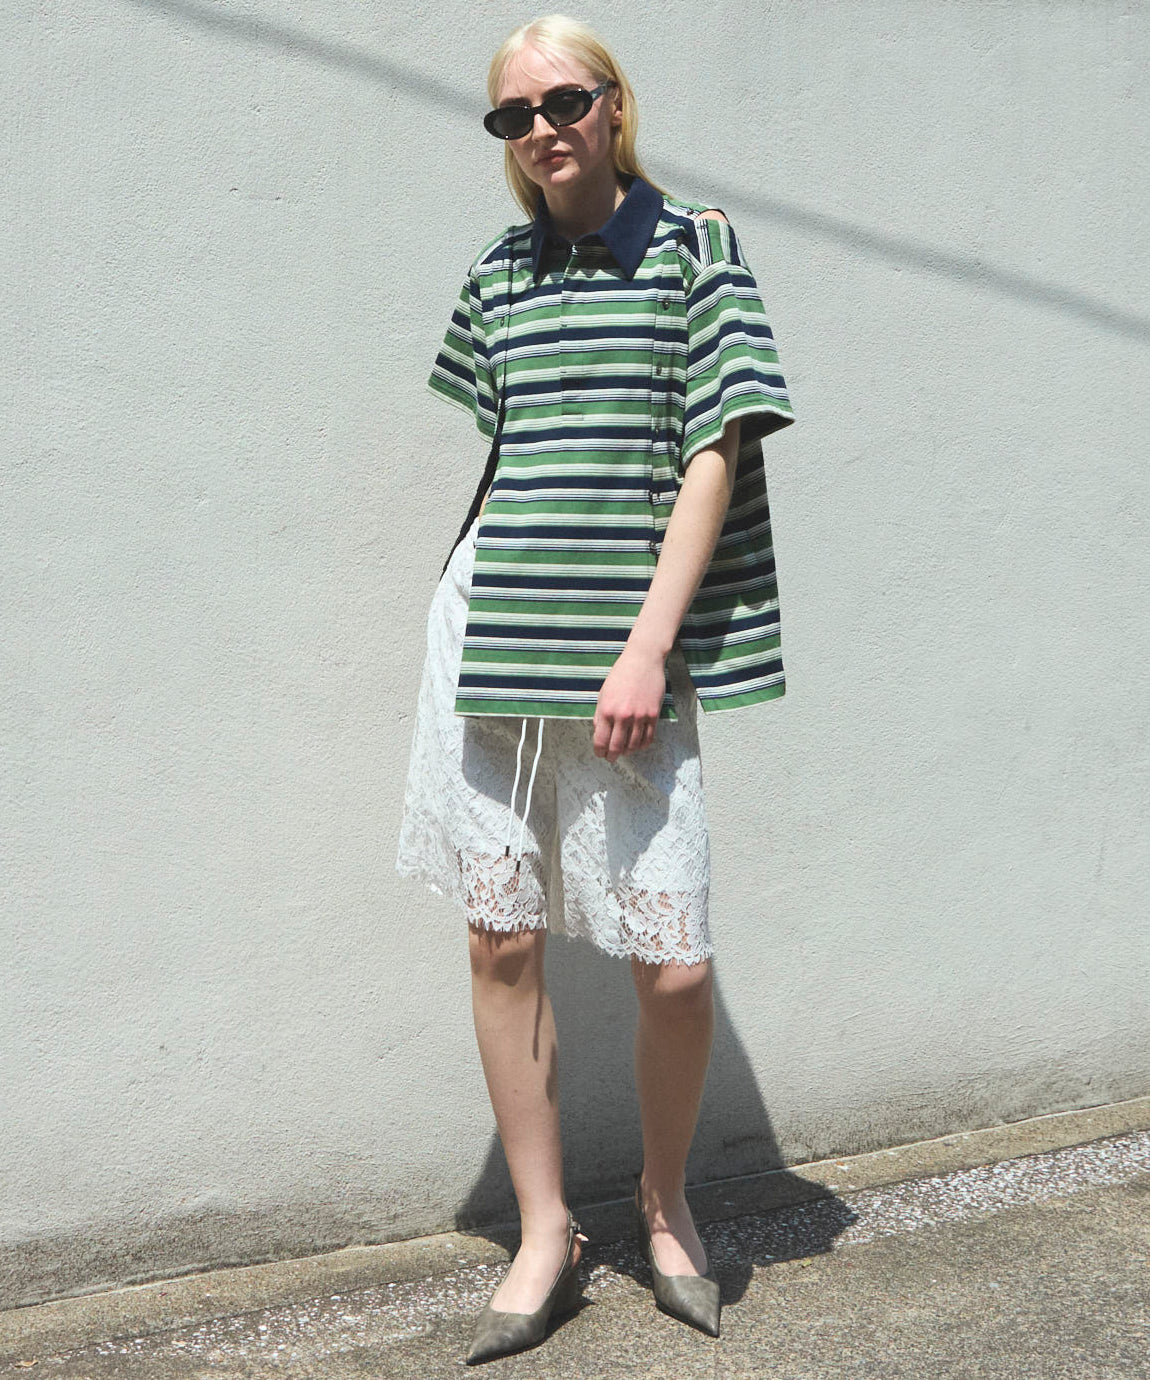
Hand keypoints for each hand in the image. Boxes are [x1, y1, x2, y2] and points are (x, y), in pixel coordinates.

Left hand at [593, 643, 665, 760]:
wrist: (643, 660)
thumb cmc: (621, 675)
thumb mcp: (603, 694)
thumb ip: (600, 715)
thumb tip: (599, 733)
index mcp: (606, 710)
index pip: (601, 740)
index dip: (600, 751)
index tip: (600, 754)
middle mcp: (622, 715)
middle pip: (617, 746)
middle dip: (612, 756)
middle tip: (611, 758)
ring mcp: (639, 716)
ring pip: (633, 745)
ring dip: (627, 751)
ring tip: (624, 751)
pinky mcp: (653, 715)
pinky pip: (648, 738)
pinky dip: (642, 745)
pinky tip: (637, 745)